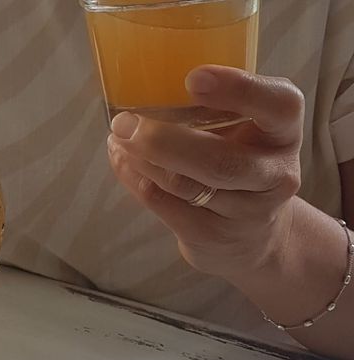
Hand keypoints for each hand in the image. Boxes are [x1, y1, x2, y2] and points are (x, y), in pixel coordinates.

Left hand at [107, 65, 304, 278]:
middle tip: (124, 122)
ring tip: (118, 136)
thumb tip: (142, 86)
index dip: (239, 90)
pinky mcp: (210, 236)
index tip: (193, 78)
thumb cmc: (239, 164)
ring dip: (141, 158)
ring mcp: (244, 213)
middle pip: (219, 161)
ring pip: (183, 184)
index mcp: (284, 133)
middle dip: (163, 141)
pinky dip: (134, 178)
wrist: (253, 237)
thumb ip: (213, 109)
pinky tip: (121, 159)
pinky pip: (162, 203)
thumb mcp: (243, 132)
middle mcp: (274, 175)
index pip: (280, 106)